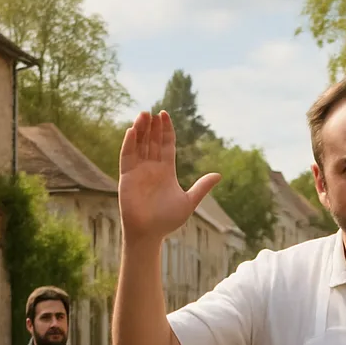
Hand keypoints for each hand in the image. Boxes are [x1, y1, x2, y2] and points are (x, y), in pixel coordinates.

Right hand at [119, 111, 220, 242]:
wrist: (150, 233)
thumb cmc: (168, 220)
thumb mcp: (189, 201)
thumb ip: (202, 187)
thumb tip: (219, 175)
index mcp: (167, 171)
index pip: (166, 145)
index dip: (166, 130)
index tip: (165, 115)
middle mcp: (152, 168)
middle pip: (152, 141)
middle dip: (153, 126)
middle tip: (154, 111)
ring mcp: (138, 171)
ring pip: (139, 144)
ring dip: (140, 129)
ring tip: (144, 114)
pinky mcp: (127, 176)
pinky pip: (127, 156)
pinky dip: (129, 143)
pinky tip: (132, 130)